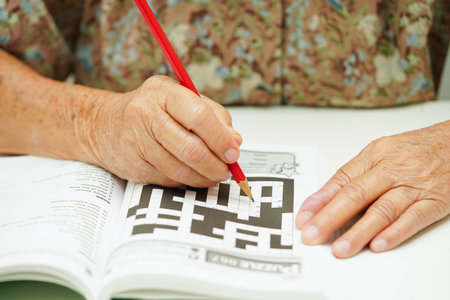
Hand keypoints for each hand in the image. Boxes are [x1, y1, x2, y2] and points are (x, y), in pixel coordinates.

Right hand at [75, 75, 241, 186]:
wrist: (103, 125)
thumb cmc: (149, 110)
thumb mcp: (181, 99)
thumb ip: (212, 115)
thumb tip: (235, 140)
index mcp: (163, 92)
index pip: (199, 116)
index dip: (220, 138)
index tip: (233, 151)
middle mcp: (146, 114)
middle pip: (191, 149)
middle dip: (216, 165)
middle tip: (227, 169)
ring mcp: (137, 143)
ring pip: (181, 170)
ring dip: (204, 177)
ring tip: (214, 175)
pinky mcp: (133, 167)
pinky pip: (169, 181)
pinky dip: (186, 182)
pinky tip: (191, 175)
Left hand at [296, 121, 449, 257]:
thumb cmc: (414, 149)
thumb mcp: (379, 153)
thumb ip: (354, 175)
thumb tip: (324, 199)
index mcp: (374, 156)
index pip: (341, 179)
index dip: (320, 200)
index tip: (304, 216)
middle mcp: (391, 170)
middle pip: (356, 195)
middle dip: (330, 217)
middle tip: (313, 234)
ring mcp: (413, 186)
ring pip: (382, 210)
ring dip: (359, 231)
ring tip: (341, 247)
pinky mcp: (434, 201)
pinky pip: (413, 218)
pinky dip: (395, 233)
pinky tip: (378, 244)